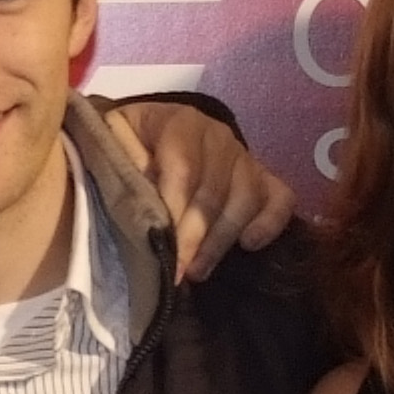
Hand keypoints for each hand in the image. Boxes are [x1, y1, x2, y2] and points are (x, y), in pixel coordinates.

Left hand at [107, 97, 297, 277]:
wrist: (147, 139)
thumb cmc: (126, 148)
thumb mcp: (113, 147)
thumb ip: (122, 166)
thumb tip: (137, 200)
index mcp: (180, 122)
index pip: (184, 167)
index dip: (175, 211)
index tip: (162, 248)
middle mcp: (218, 135)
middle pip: (215, 190)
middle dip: (195, 236)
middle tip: (178, 270)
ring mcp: (243, 156)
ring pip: (246, 198)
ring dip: (222, 239)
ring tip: (198, 269)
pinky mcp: (262, 178)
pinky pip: (280, 199)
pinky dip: (269, 223)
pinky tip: (249, 245)